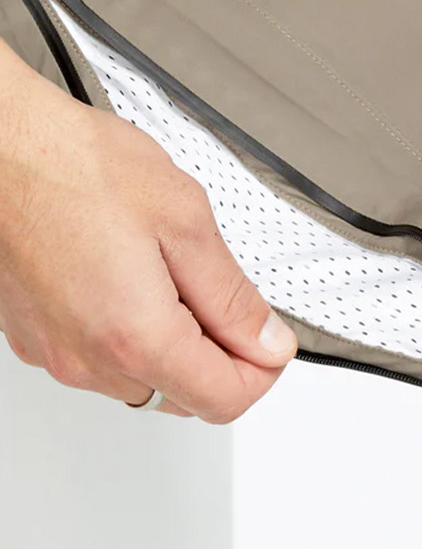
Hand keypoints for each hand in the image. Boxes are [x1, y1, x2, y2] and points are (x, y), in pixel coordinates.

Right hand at [0, 38, 295, 416]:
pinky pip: (98, 360)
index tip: (268, 342)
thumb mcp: (183, 218)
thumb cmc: (72, 166)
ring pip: (141, 382)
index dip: (259, 372)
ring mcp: (61, 356)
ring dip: (166, 346)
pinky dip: (123, 334)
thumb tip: (265, 341)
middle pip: (183, 398)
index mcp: (138, 337)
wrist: (0, 149)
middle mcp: (94, 362)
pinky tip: (120, 278)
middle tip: (217, 296)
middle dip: (214, 359)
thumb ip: (231, 295)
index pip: (223, 400)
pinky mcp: (37, 342)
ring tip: (160, 273)